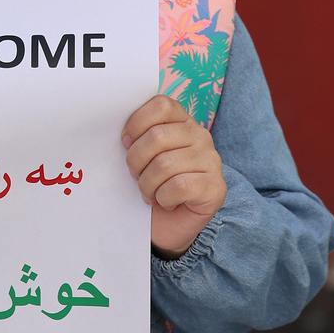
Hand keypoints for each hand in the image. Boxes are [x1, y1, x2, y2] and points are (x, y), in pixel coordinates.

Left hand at [123, 96, 225, 258]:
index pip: (161, 105)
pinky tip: (166, 202)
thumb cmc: (149, 186)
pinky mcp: (215, 187)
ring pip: (165, 164)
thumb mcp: (138, 156)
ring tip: (150, 192)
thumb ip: (135, 136)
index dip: (136, 124)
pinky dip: (164, 198)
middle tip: (136, 176)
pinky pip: (179, 186)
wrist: (165, 227)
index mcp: (181, 122)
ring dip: (148, 185)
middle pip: (157, 137)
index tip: (126, 143)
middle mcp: (200, 136)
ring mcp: (211, 161)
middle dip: (136, 161)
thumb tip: (117, 129)